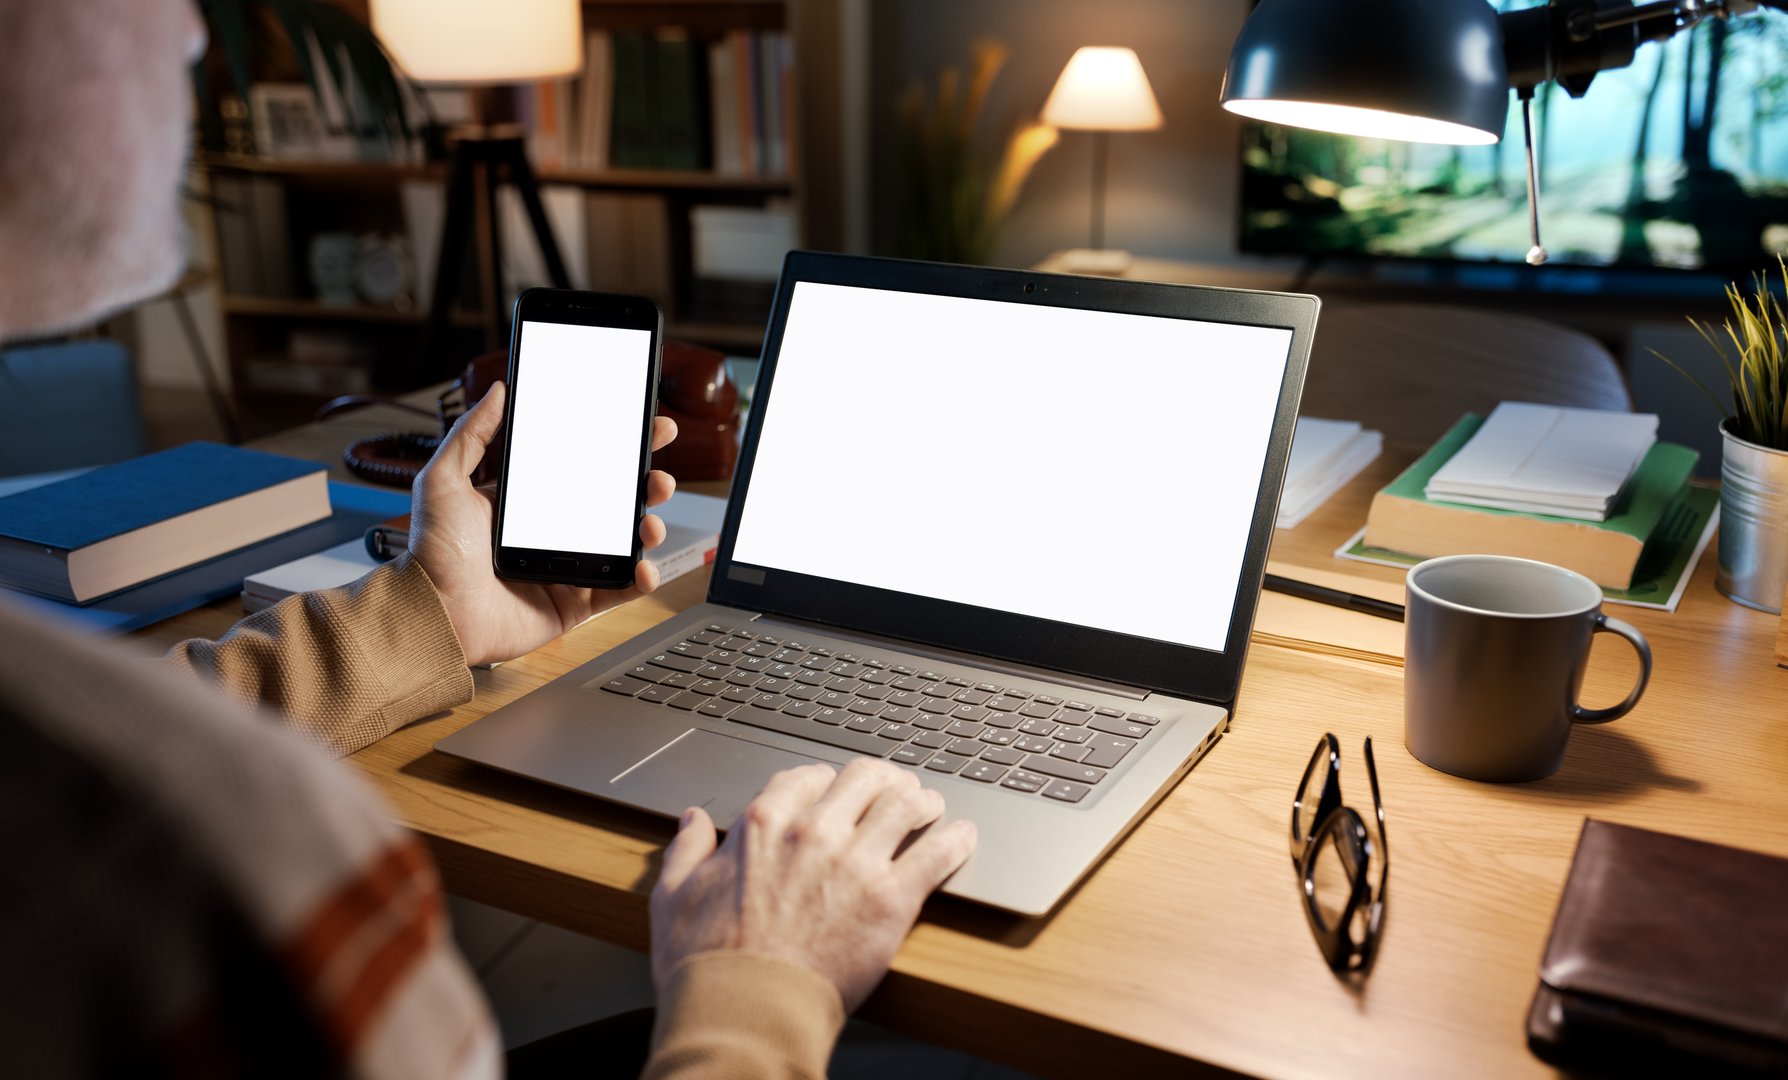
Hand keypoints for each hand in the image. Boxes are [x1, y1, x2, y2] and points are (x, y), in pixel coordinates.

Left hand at [408, 381, 678, 667]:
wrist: (434, 614)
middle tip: (658, 477)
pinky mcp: (573, 604)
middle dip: (645, 486)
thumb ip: (471, 434)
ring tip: (650, 524)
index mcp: (528, 502)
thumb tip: (498, 391)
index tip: (642, 429)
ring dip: (648, 529)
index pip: (581, 467)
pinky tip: (644, 568)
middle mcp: (551, 533)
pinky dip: (639, 580)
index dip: (615, 449)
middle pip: (613, 503)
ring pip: (623, 544)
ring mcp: (566, 568)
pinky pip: (617, 591)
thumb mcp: (444, 480)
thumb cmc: (431, 553)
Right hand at [650, 759, 977, 1011]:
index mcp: (764, 823)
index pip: (807, 777)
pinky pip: (937, 852)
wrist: (745, 1010)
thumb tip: (692, 822)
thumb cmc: (707, 963)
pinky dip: (956, 839)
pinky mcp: (892, 898)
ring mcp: (857, 861)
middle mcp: (814, 831)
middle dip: (883, 779)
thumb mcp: (674, 897)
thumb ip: (686, 852)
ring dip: (923, 800)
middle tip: (894, 788)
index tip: (833, 787)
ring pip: (907, 804)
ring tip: (932, 806)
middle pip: (865, 778)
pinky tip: (962, 836)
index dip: (825, 779)